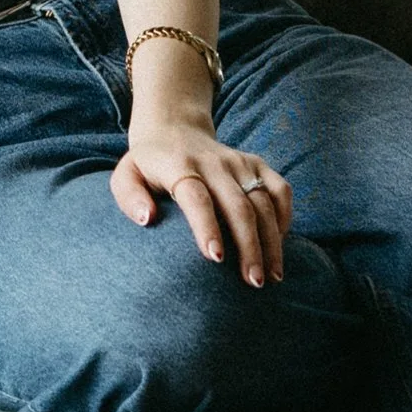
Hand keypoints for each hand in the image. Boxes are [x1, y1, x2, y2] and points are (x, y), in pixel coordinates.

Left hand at [110, 109, 290, 287]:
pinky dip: (285, 216)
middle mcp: (214, 162)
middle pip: (238, 205)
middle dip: (249, 246)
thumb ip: (130, 197)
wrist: (173, 129)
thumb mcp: (126, 176)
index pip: (197, 197)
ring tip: (272, 276)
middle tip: (254, 282)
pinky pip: (280, 189)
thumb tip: (148, 219)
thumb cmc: (147, 165)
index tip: (215, 259)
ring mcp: (239, 162)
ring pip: (264, 201)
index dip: (207, 227)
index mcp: (179, 165)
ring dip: (271, 240)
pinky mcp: (257, 163)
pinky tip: (280, 245)